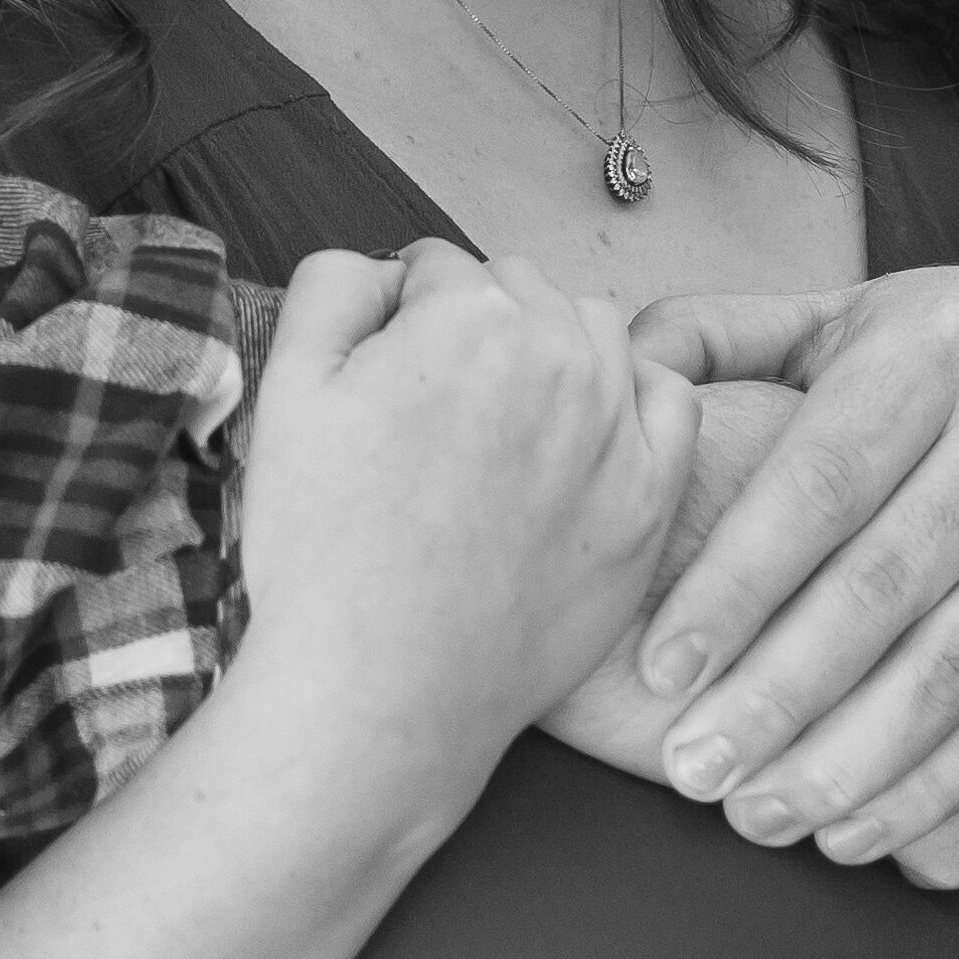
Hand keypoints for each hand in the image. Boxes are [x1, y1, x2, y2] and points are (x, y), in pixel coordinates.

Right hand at [235, 243, 701, 771]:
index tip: (381, 381)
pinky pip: (671, 403)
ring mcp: (617, 431)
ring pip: (594, 333)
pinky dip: (633, 399)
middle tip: (428, 415)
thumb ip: (338, 286)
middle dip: (473, 329)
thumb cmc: (328, 551)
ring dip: (552, 353)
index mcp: (470, 316)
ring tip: (498, 427)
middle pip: (517, 291)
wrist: (382, 691)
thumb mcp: (287, 388)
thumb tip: (392, 272)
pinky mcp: (649, 503)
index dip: (397, 319)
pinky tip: (587, 435)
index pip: (434, 267)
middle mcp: (561, 357)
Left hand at [521, 380, 958, 892]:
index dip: (737, 581)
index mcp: (935, 352)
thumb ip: (735, 336)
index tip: (661, 667)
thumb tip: (623, 360)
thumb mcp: (866, 317)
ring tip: (762, 817)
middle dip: (778, 695)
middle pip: (882, 587)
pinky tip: (860, 829)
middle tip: (693, 771)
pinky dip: (940, 785)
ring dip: (851, 761)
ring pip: (954, 666)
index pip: (820, 479)